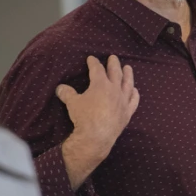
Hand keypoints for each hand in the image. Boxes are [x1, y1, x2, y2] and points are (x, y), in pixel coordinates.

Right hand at [56, 56, 138, 186]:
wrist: (96, 137)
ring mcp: (123, 101)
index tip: (91, 58)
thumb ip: (67, 93)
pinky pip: (133, 101)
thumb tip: (60, 88)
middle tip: (113, 57)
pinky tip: (135, 90)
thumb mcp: (72, 103)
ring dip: (128, 75)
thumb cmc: (84, 118)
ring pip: (128, 84)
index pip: (97, 69)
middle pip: (115, 73)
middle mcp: (114, 90)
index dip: (93, 63)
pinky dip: (135, 94)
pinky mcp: (127, 113)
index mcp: (101, 84)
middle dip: (113, 64)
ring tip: (128, 68)